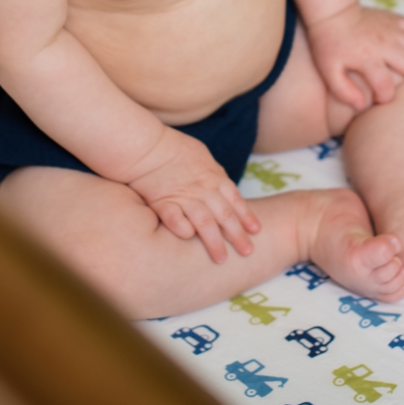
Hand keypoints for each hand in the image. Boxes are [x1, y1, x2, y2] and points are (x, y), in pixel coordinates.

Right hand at [128, 127, 257, 261]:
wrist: (147, 145)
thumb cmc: (173, 148)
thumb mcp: (202, 156)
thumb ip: (214, 174)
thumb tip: (224, 186)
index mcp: (214, 176)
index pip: (235, 200)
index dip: (246, 216)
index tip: (256, 232)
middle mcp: (202, 189)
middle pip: (224, 215)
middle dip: (237, 235)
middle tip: (247, 252)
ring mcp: (183, 196)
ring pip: (204, 222)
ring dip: (214, 242)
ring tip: (221, 259)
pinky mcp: (162, 202)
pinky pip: (175, 219)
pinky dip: (183, 229)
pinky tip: (189, 238)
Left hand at [306, 2, 403, 112]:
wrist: (333, 12)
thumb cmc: (329, 44)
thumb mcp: (328, 70)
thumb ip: (343, 91)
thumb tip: (360, 106)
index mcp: (366, 57)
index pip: (383, 82)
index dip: (386, 96)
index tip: (385, 102)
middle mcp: (383, 43)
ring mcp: (391, 30)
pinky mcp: (395, 20)